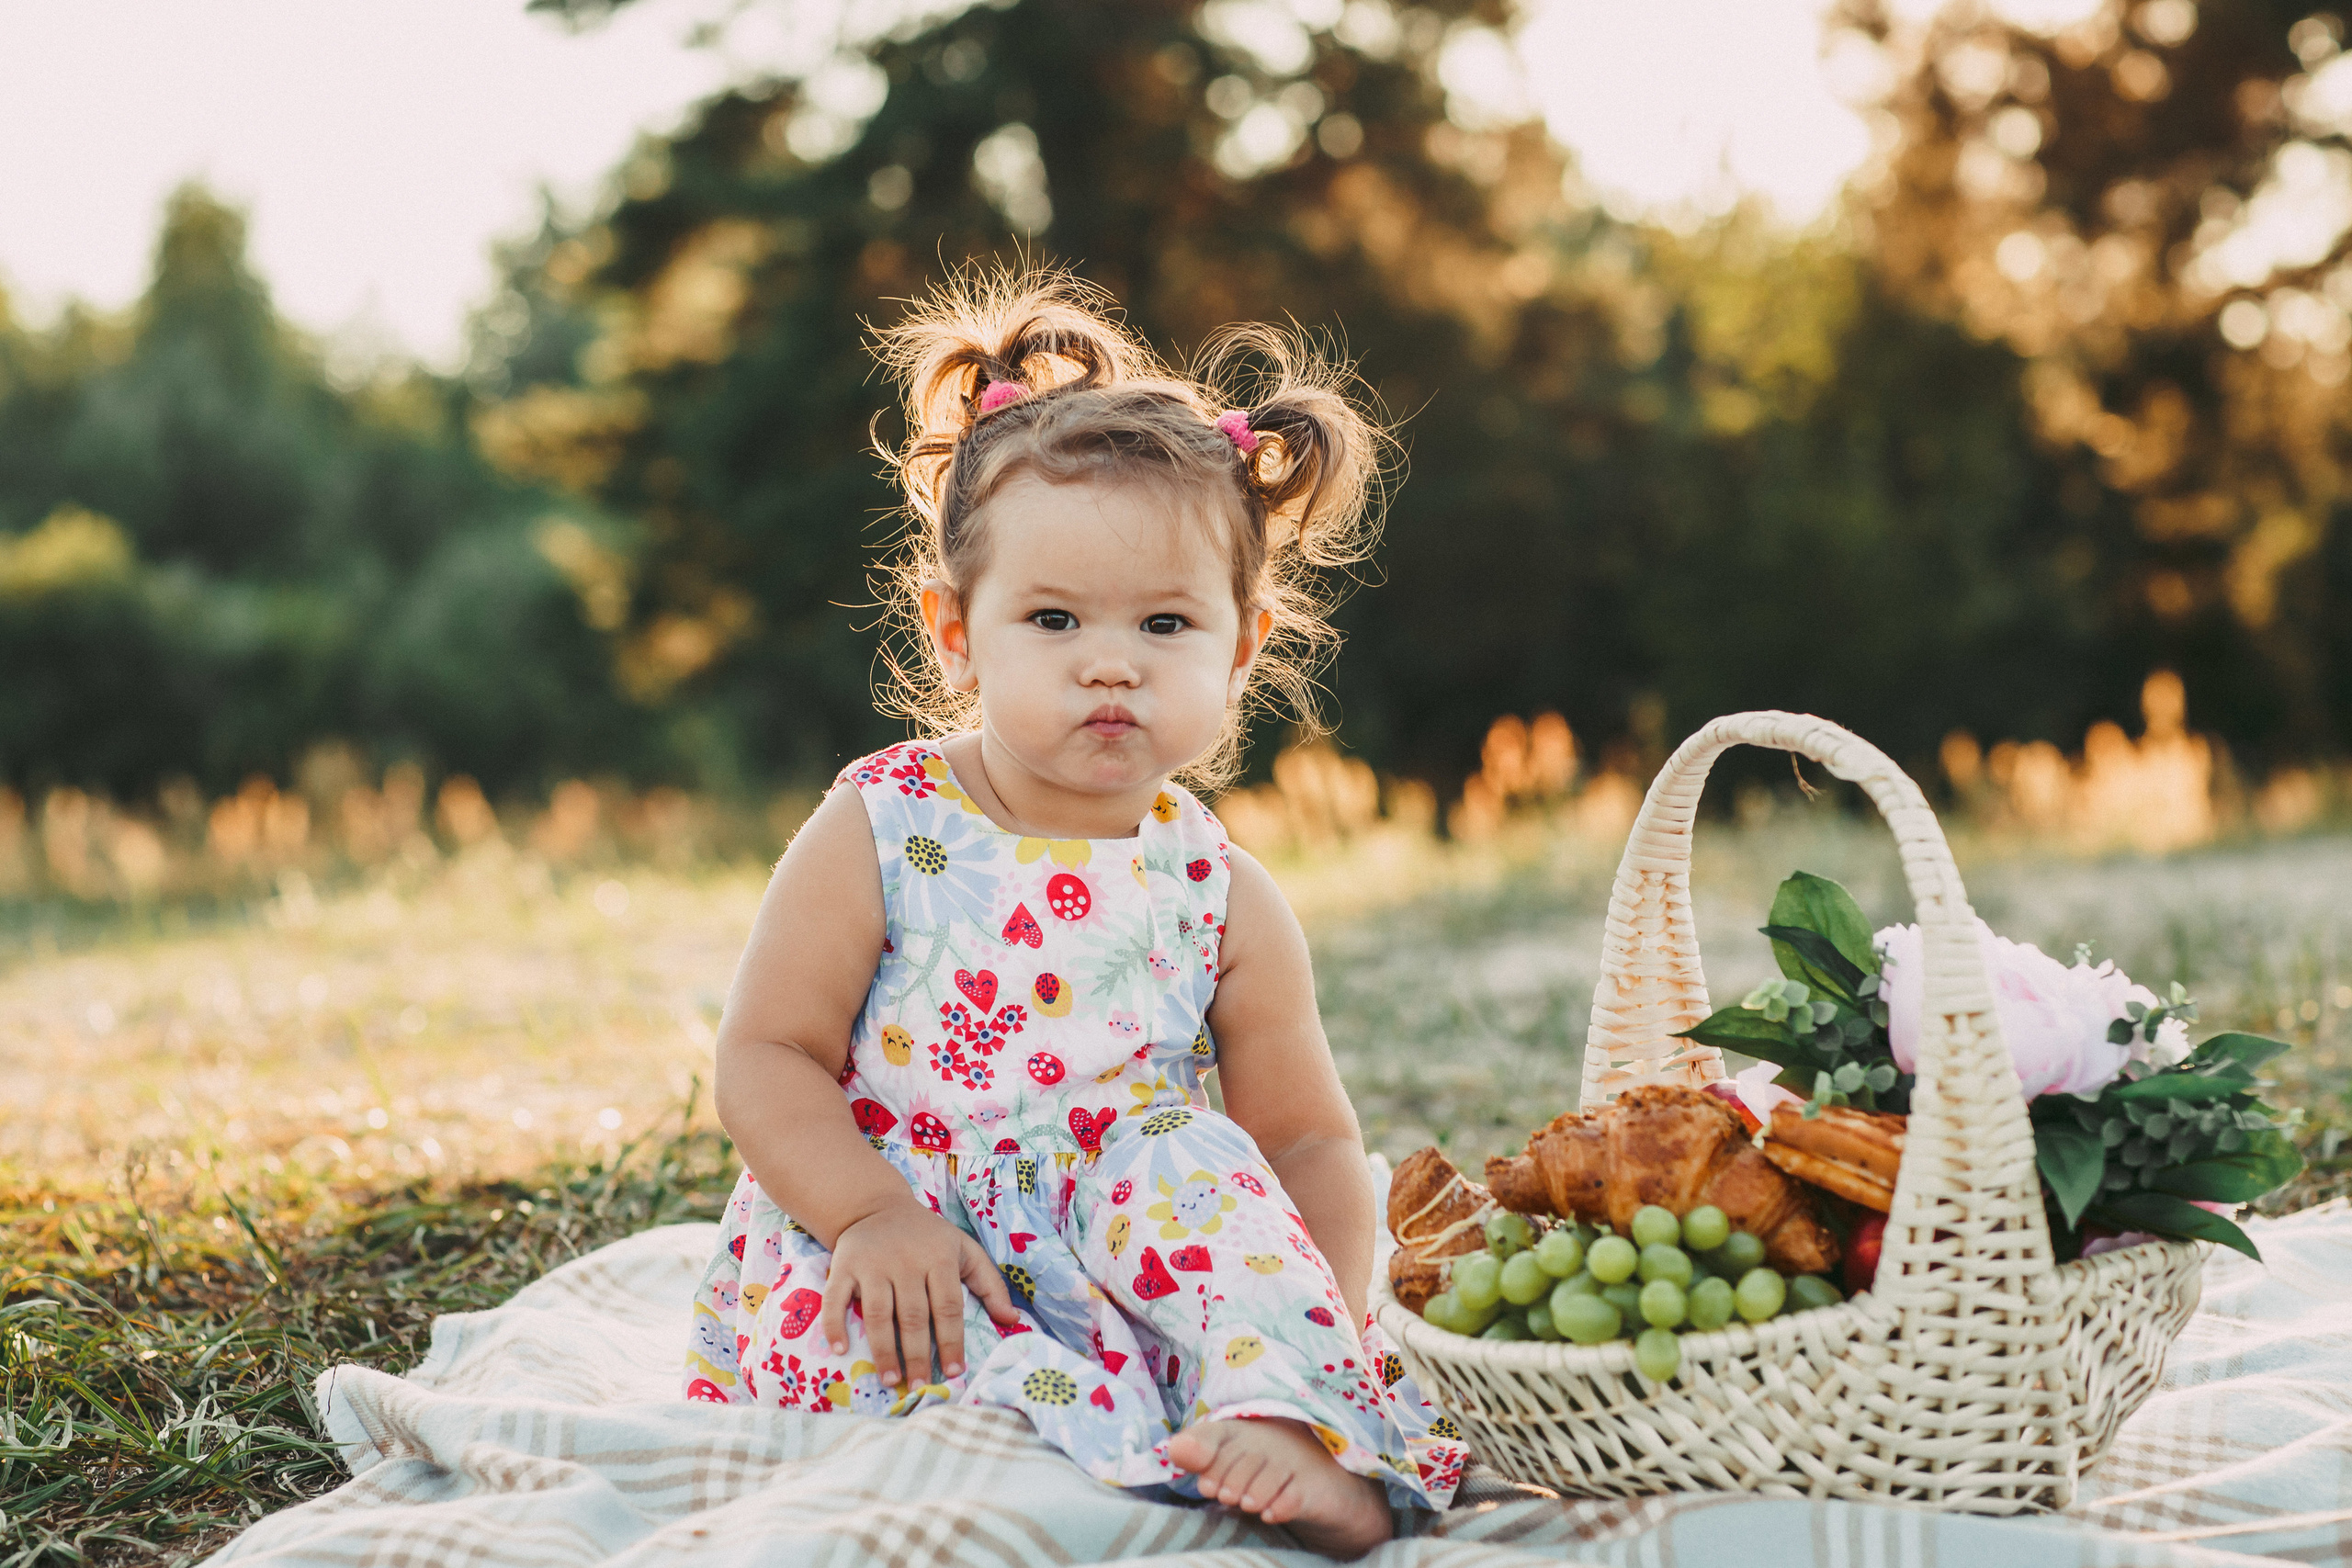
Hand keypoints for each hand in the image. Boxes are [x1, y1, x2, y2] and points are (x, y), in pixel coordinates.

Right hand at [822, 1201, 1020, 1387]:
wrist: (878, 1206)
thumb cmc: (928, 1237)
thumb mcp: (965, 1249)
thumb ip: (990, 1284)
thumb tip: (1012, 1320)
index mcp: (940, 1257)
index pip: (948, 1306)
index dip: (952, 1341)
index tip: (954, 1372)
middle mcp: (906, 1261)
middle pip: (914, 1316)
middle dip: (918, 1355)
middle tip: (919, 1386)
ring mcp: (873, 1263)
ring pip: (879, 1313)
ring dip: (884, 1349)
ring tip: (890, 1379)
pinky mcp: (844, 1265)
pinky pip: (836, 1298)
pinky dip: (835, 1324)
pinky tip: (840, 1349)